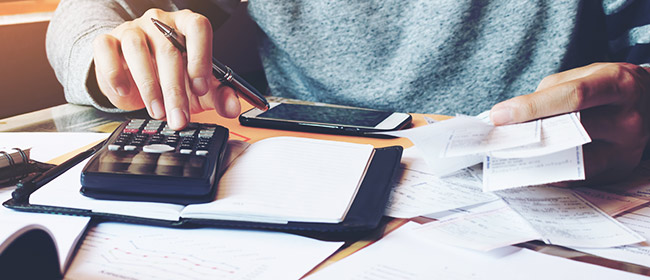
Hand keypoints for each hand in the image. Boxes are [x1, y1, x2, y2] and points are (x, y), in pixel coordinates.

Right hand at [92, 8, 240, 129]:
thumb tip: (233, 107)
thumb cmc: (171, 77)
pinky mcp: (107, 40)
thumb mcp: (199, 89)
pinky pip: (106, 49)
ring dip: (149, 87)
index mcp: (186, 26)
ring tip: (158, 112)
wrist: (134, 77)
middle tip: (179, 118)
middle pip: (169, 50)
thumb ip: (220, 96)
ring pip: (138, 50)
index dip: (201, 57)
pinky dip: (114, 73)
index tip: (200, 87)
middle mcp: (159, 23)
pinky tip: (124, 90)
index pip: (198, 27)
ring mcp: (132, 29)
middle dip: (175, 91)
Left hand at [490, 62, 649, 184]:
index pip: (573, 97)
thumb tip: (513, 118)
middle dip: (529, 136)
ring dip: (536, 160)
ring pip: (574, 160)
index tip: (499, 115)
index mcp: (618, 84)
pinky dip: (551, 173)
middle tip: (496, 140)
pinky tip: (527, 168)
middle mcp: (629, 118)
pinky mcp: (620, 169)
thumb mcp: (584, 75)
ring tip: (506, 156)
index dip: (532, 107)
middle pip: (572, 130)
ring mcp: (628, 149)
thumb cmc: (608, 86)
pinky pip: (578, 176)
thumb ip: (550, 93)